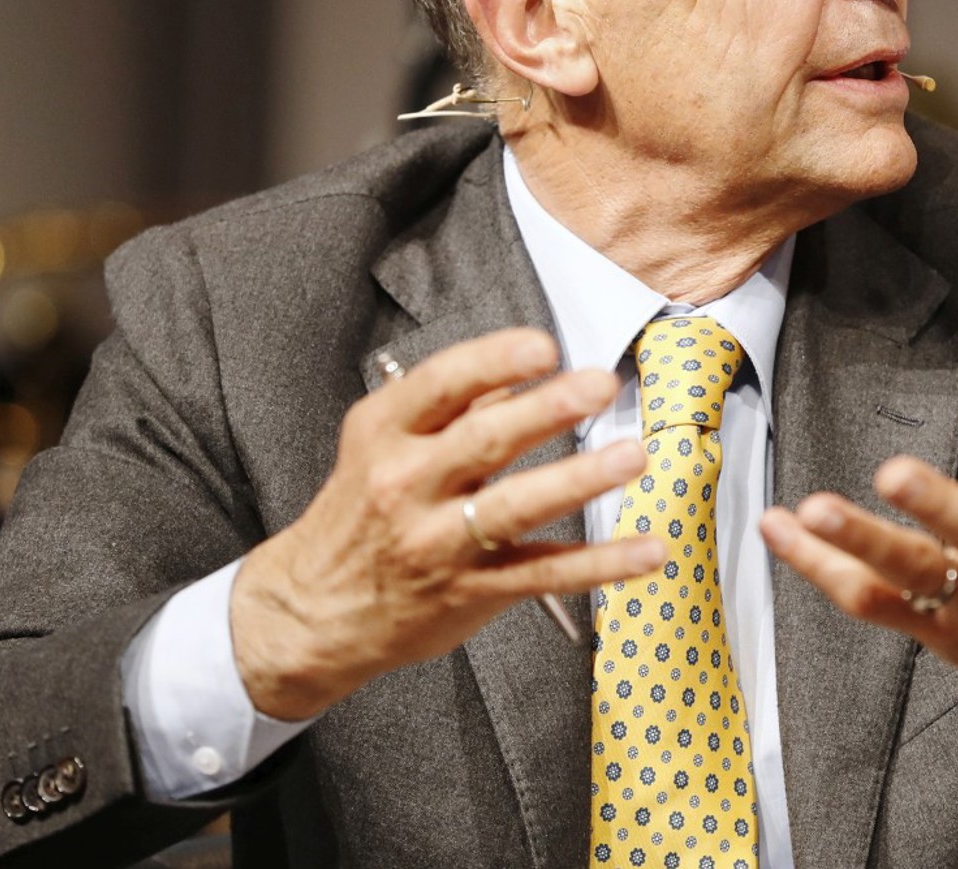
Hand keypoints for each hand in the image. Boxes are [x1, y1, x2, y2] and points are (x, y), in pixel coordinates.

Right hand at [230, 328, 661, 720]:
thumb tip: (513, 374)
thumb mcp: (380, 444)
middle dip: (546, 410)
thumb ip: (447, 407)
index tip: (543, 346)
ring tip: (631, 457)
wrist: (312, 610)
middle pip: (483, 441)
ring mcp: (439, 542)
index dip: (493, 362)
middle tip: (598, 384)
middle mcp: (407, 485)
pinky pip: (544, 574)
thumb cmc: (358, 514)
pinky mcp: (471, 590)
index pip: (441, 386)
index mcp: (385, 434)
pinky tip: (646, 549)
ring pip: (515, 508)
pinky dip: (601, 565)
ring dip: (578, 480)